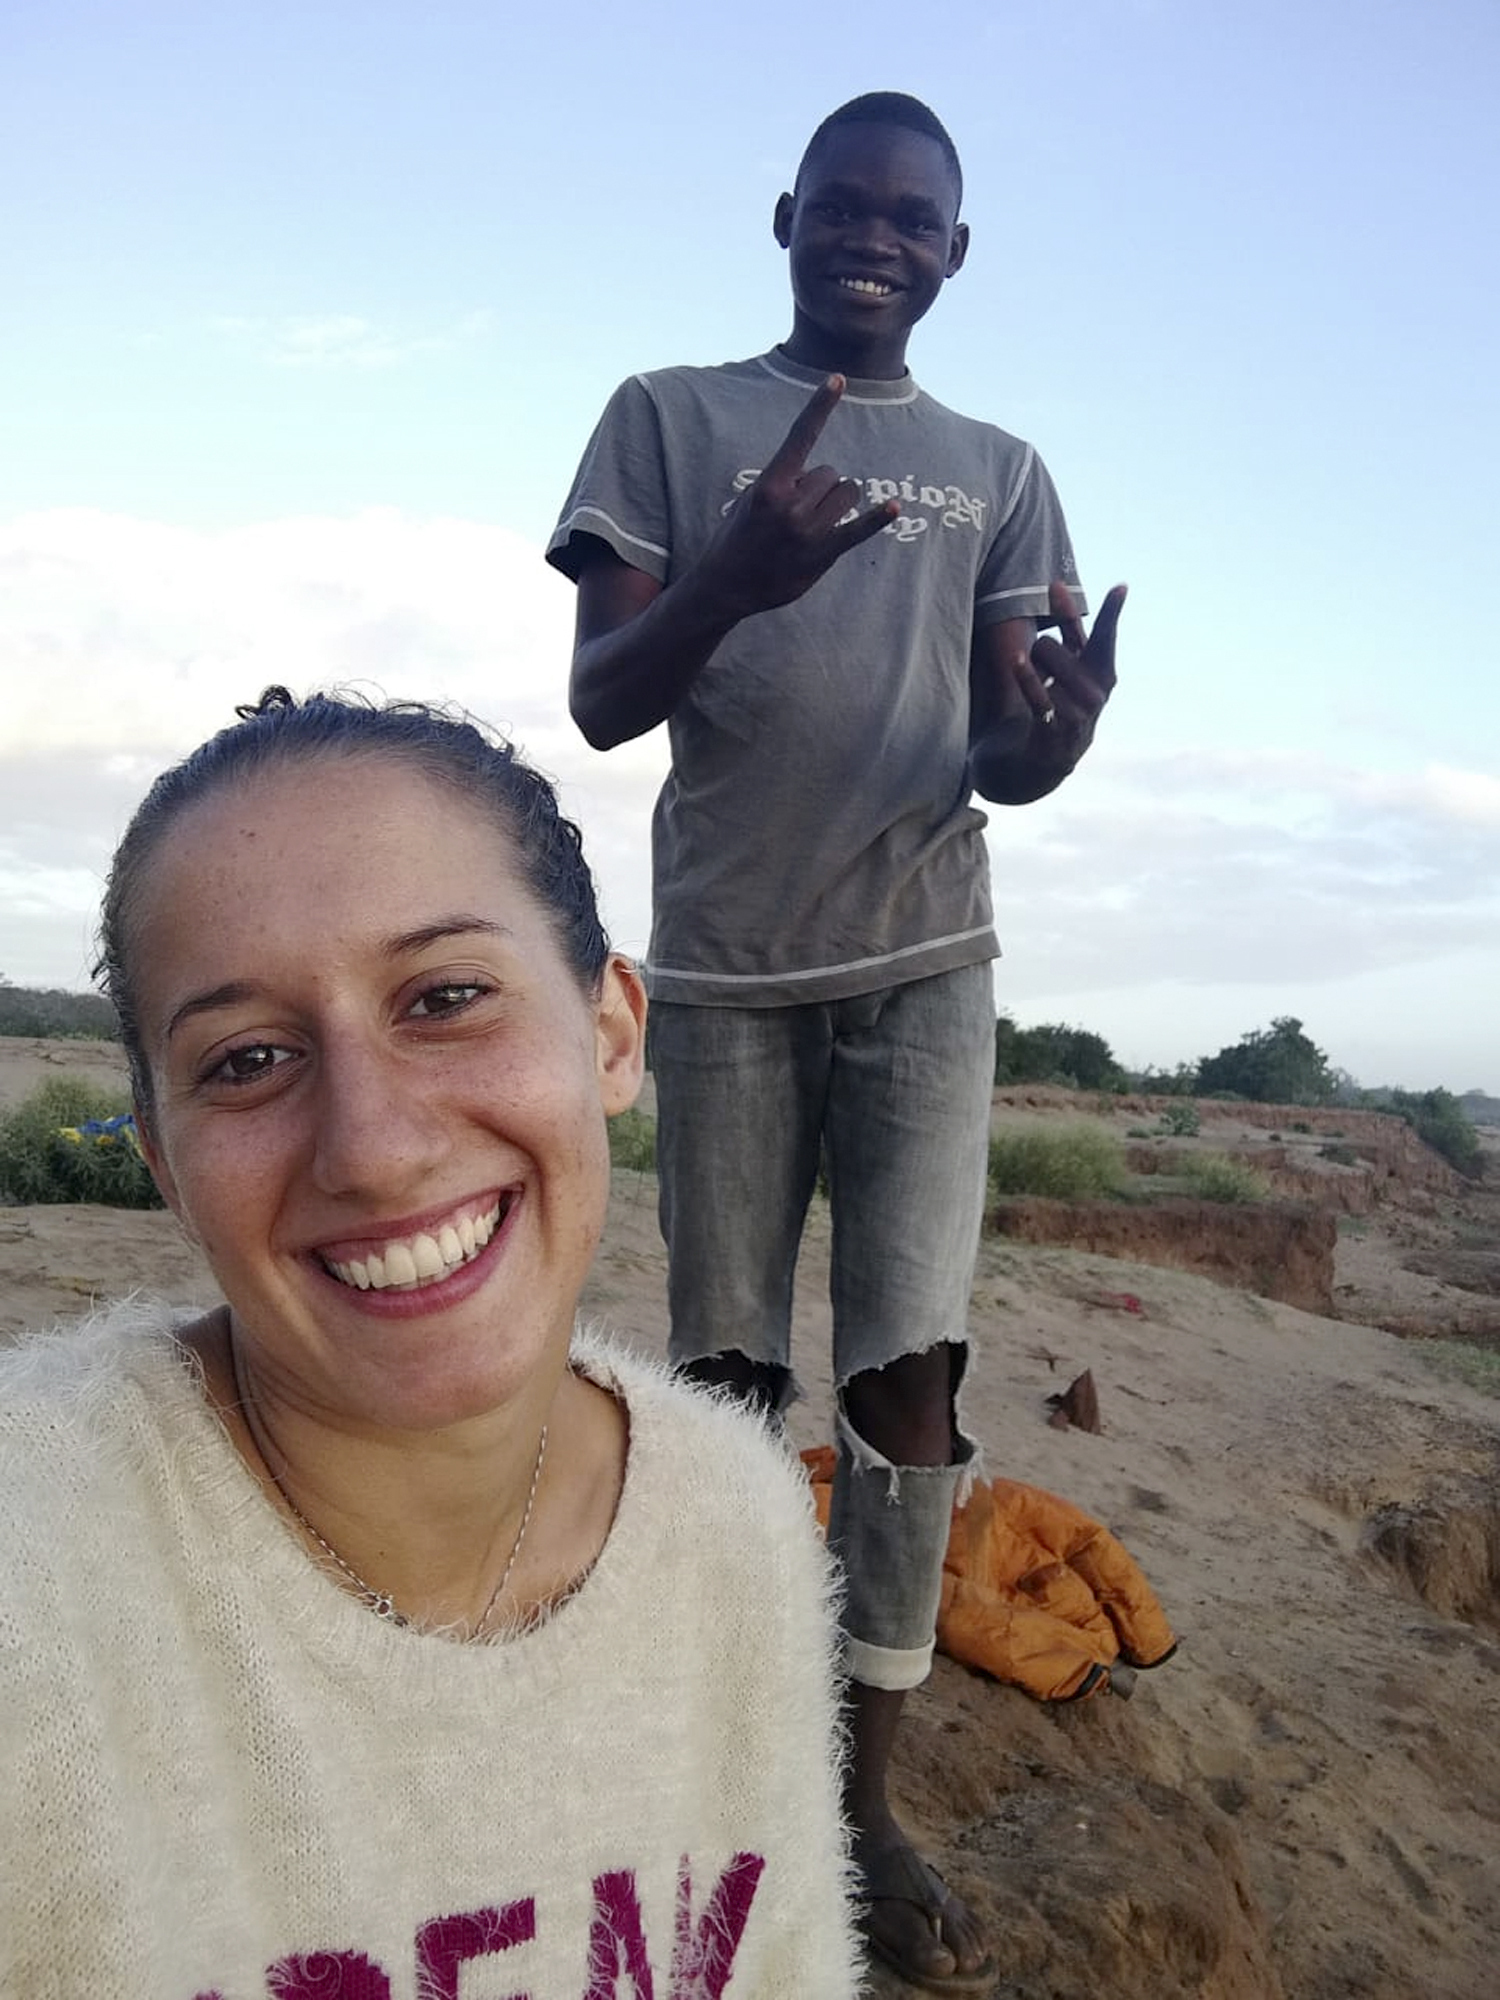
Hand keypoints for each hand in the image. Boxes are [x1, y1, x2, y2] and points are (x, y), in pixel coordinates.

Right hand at [699, 376, 897, 619]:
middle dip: (820, 486)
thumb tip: (820, 477)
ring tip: (812, 522)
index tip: (838, 378)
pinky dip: (877, 518)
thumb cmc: (738, 535)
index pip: (801, 437)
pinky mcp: (822, 554)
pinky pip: (858, 530)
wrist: (726, 585)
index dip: (820, 406)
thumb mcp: (751, 499)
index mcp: (769, 486)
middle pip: (831, 473)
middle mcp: (791, 506)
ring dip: (836, 501)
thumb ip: (783, 481)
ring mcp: (808, 531)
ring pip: (846, 494)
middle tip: (798, 509)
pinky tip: (894, 507)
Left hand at [1016, 579, 1125, 766]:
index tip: (1120, 587)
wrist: (1042, 766)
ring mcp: (1080, 714)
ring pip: (1044, 663)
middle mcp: (1097, 692)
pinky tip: (1017, 661)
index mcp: (1103, 674)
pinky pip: (1038, 693)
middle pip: (1056, 646)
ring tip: (1036, 695)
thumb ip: (1066, 630)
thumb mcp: (1067, 669)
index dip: (1110, 612)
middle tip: (1042, 677)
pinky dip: (1026, 677)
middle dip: (1039, 653)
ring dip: (1029, 671)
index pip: (1104, 637)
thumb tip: (1058, 582)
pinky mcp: (1057, 731)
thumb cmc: (1056, 706)